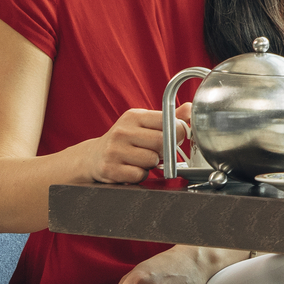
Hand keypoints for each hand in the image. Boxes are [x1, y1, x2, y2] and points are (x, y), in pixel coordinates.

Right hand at [75, 105, 190, 184]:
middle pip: (161, 142)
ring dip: (151, 164)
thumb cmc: (124, 140)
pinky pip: (139, 175)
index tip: (174, 137)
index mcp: (133, 116)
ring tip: (140, 159)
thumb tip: (190, 108)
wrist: (93, 156)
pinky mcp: (110, 169)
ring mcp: (114, 150)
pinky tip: (131, 168)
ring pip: (151, 160)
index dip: (176, 132)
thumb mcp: (142, 124)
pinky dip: (140, 175)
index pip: (166, 120)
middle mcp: (122, 131)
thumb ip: (168, 118)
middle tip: (157, 152)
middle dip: (165, 150)